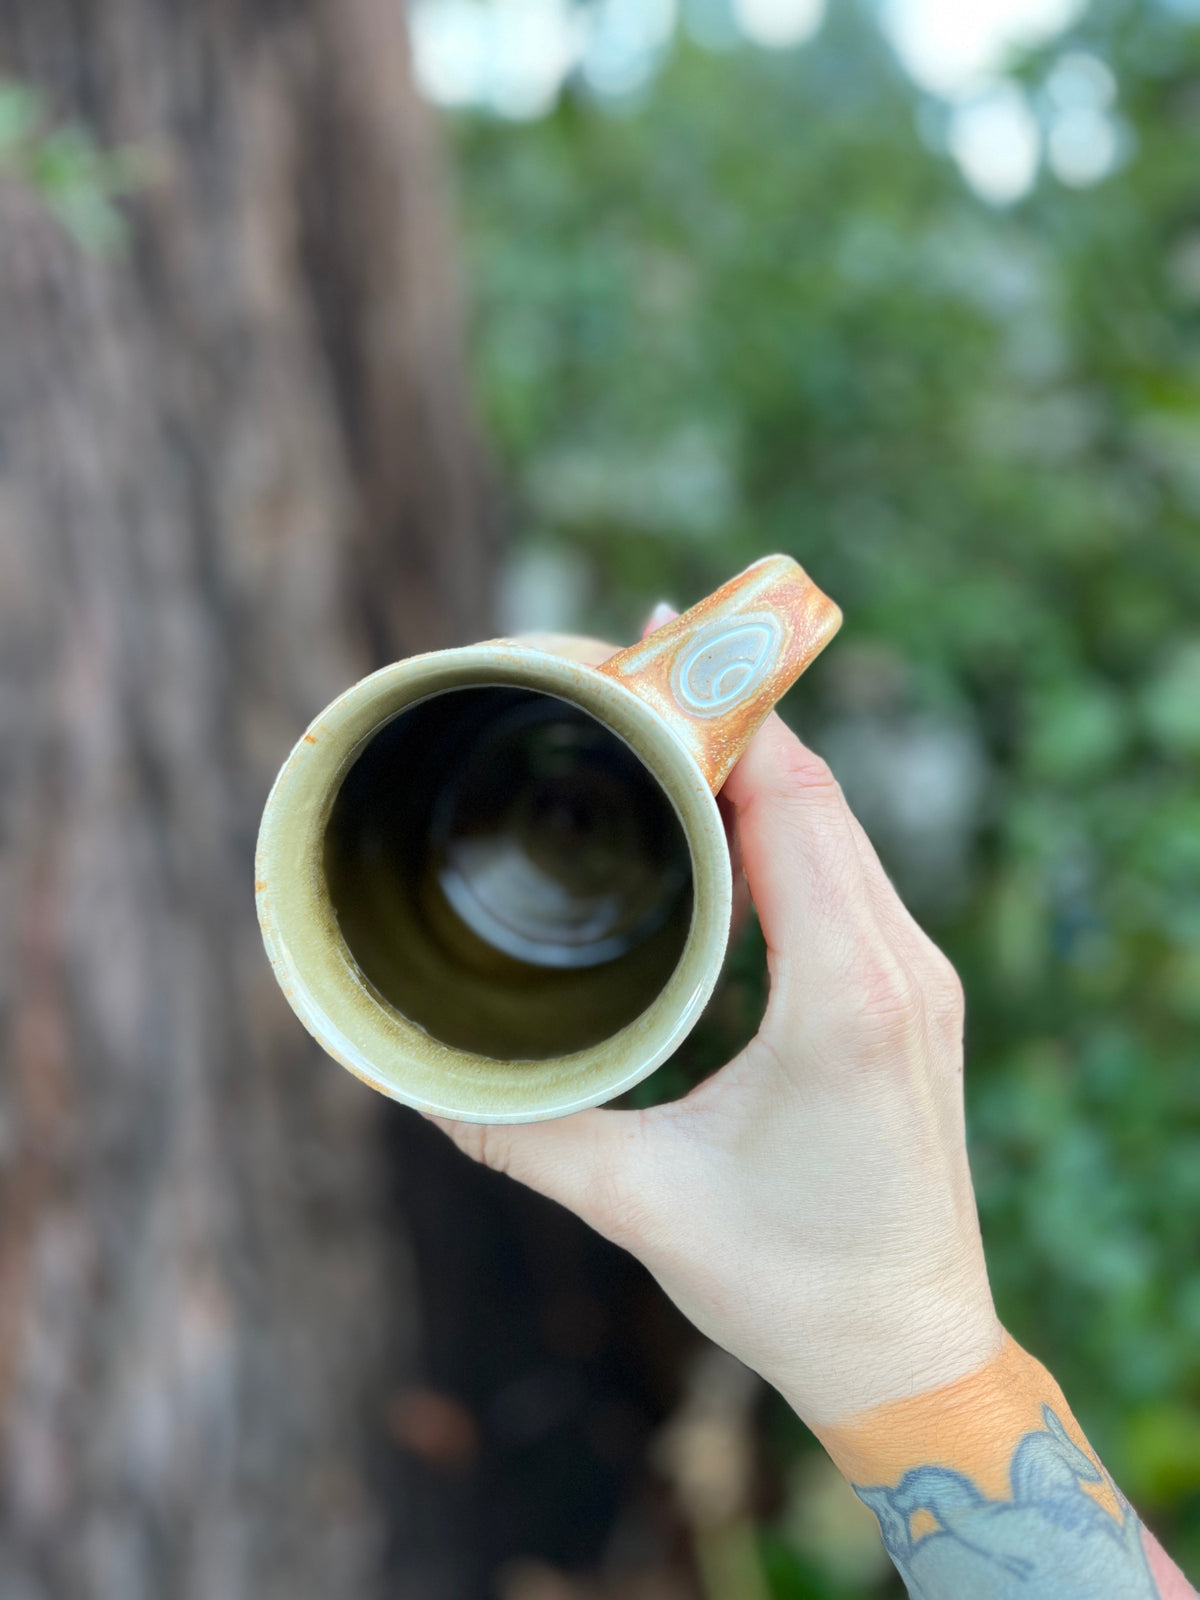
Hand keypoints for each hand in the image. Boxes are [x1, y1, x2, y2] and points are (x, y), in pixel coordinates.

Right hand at [432, 624, 1002, 1426]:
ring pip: (836, 820)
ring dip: (758, 755)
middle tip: (628, 657)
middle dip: (725, 711)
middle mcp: (900, 968)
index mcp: (849, 999)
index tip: (649, 642)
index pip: (795, 801)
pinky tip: (729, 799)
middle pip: (817, 789)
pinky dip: (785, 812)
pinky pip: (848, 864)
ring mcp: (916, 976)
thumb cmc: (793, 1287)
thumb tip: (418, 1079)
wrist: (910, 1351)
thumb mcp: (641, 1204)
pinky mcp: (909, 992)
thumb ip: (522, 1135)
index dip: (723, 712)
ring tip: (664, 711)